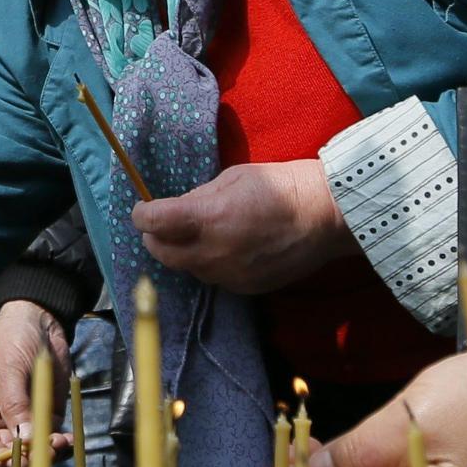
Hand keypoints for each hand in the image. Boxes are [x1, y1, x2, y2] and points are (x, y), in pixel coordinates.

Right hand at [0, 298, 71, 460]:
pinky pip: (50, 436)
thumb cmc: (12, 341)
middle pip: (7, 452)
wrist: (40, 321)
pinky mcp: (45, 416)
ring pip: (31, 448)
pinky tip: (68, 438)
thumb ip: (15, 405)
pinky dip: (60, 441)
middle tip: (46, 452)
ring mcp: (22, 420)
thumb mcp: (10, 370)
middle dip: (27, 456)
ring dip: (46, 451)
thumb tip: (23, 439)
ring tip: (60, 442)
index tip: (17, 461)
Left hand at [133, 159, 351, 294]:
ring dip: (184, 253)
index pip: (152, 223)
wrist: (324, 216)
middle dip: (155, 238)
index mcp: (207, 217)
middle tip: (161, 226)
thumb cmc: (279, 186)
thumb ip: (199, 198)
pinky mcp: (245, 288)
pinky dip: (211, 264)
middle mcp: (213, 252)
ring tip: (199, 235)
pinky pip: (215, 278)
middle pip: (162, 254)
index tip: (143, 210)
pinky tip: (226, 248)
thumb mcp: (231, 178)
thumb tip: (177, 210)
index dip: (142, 215)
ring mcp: (229, 275)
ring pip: (188, 269)